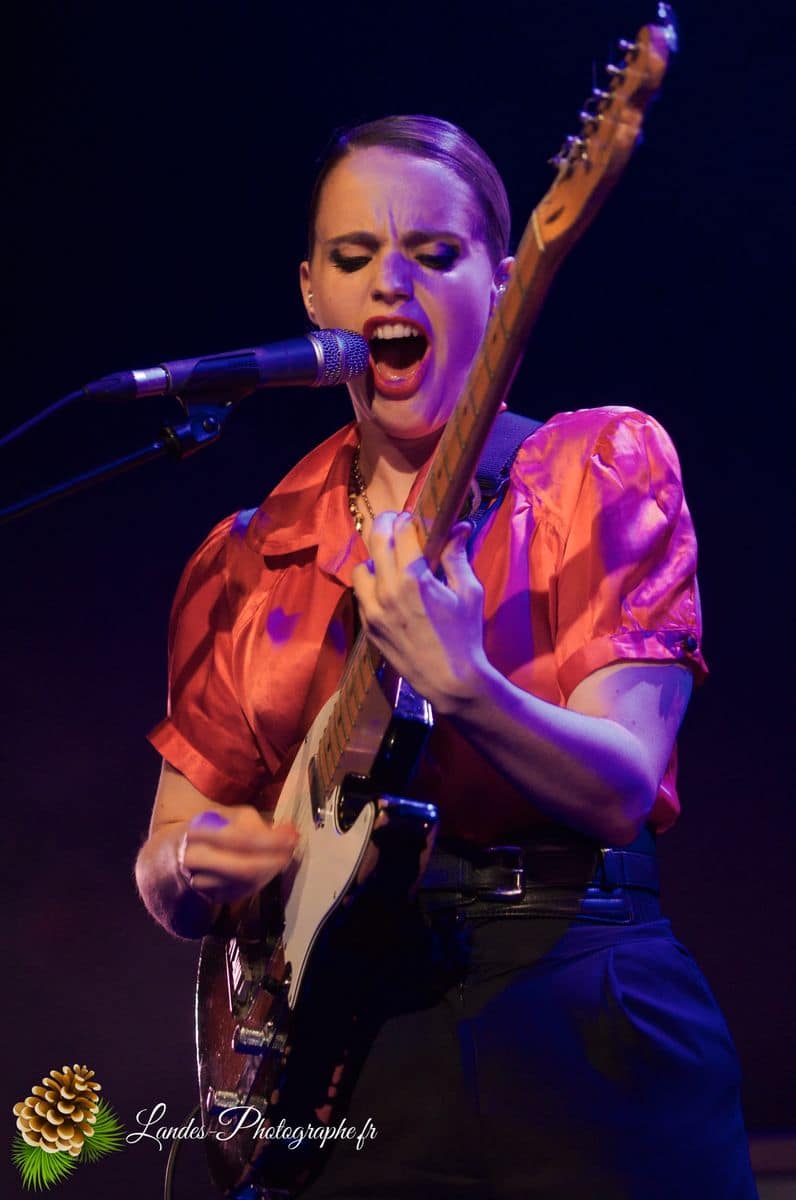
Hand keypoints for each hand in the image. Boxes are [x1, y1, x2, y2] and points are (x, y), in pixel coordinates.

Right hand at [177, 805, 298, 904]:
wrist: (170, 859)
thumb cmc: (205, 831)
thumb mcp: (224, 816)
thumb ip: (252, 822)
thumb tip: (286, 830)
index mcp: (198, 833)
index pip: (240, 840)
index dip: (270, 840)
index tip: (293, 835)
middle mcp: (196, 861)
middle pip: (244, 869)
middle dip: (274, 861)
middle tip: (292, 850)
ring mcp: (202, 884)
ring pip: (245, 884)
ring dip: (271, 871)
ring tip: (284, 856)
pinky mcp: (211, 898)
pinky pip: (243, 892)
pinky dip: (261, 880)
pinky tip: (270, 868)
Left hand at [351, 511, 490, 714]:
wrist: (450, 680)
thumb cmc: (465, 635)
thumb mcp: (468, 592)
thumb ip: (457, 556)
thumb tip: (460, 526)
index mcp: (414, 578)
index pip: (401, 531)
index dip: (408, 519)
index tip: (414, 518)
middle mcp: (387, 590)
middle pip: (375, 540)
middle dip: (385, 524)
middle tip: (395, 522)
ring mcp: (373, 610)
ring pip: (361, 568)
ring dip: (374, 559)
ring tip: (390, 563)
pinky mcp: (368, 626)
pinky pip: (360, 594)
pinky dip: (371, 585)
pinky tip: (387, 588)